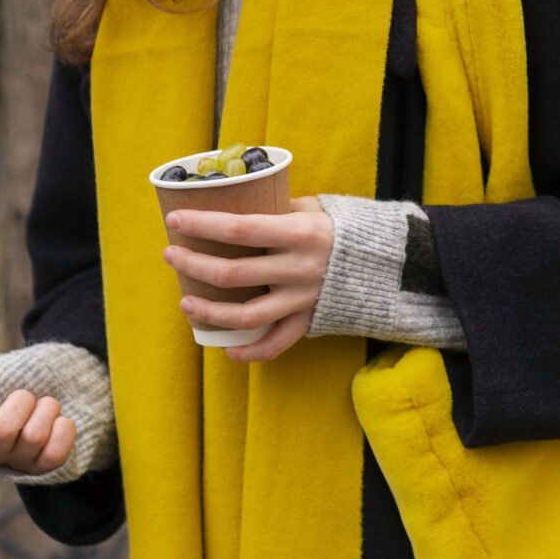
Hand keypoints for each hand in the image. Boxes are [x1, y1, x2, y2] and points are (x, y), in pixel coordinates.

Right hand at [0, 389, 72, 489]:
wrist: (58, 378)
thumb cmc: (17, 382)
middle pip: (1, 432)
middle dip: (20, 401)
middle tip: (26, 394)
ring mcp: (22, 464)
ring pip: (35, 436)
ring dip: (46, 408)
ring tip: (45, 403)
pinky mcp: (49, 466)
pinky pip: (56, 450)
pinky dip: (63, 426)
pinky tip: (60, 420)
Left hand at [161, 199, 334, 362]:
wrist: (387, 260)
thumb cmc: (341, 227)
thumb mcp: (313, 208)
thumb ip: (276, 210)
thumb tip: (233, 206)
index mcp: (299, 233)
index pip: (238, 228)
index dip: (202, 225)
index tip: (174, 219)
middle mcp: (299, 268)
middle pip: (232, 273)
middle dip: (193, 264)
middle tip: (172, 255)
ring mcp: (303, 299)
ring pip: (245, 316)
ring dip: (208, 311)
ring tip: (186, 302)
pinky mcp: (309, 321)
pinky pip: (276, 344)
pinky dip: (249, 352)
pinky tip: (227, 349)